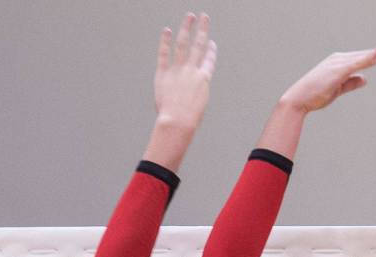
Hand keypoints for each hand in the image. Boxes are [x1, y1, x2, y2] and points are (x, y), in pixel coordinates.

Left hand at [153, 13, 217, 130]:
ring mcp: (178, 71)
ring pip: (183, 44)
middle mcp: (193, 71)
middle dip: (202, 29)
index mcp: (204, 80)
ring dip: (187, 28)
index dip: (211, 50)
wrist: (178, 121)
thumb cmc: (189, 119)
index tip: (211, 42)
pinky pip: (164, 53)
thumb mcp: (199, 105)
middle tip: (204, 17)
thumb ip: (195, 93)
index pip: (209, 60)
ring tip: (189, 17)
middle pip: (199, 45)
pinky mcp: (164, 73)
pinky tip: (167, 31)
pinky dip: (165, 41)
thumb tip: (190, 92)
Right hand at [279, 43, 375, 113]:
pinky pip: (358, 62)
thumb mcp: (338, 89)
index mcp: (341, 63)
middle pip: (368, 55)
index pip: (365, 59)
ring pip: (366, 57)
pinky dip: (369, 56)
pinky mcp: (338, 70)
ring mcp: (339, 63)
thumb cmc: (315, 95)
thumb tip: (365, 79)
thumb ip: (351, 83)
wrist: (299, 99)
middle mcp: (341, 59)